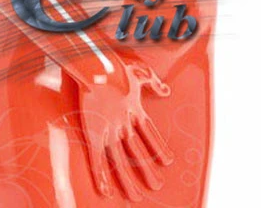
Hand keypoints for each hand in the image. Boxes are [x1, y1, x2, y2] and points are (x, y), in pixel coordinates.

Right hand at [79, 63, 172, 201]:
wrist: (97, 68)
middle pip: (136, 152)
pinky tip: (106, 192)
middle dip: (146, 170)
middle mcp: (122, 123)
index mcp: (134, 109)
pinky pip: (96, 160)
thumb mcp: (141, 72)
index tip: (168, 161)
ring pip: (119, 161)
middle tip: (156, 186)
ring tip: (135, 197)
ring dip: (127, 180)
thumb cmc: (117, 66)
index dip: (158, 147)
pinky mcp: (93, 134)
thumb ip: (155, 83)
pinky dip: (100, 177)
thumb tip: (167, 91)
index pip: (149, 133)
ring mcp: (108, 130)